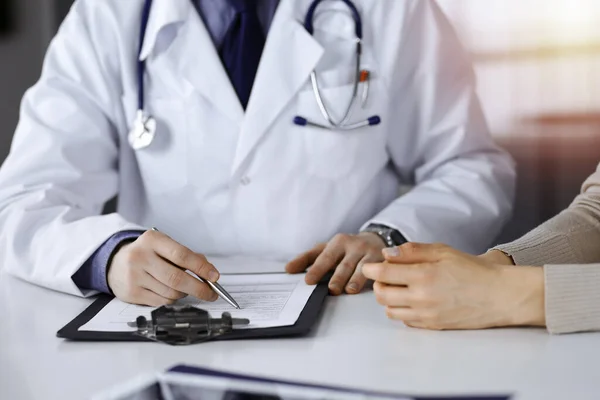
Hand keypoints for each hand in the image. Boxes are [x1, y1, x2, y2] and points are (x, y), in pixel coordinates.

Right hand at [107, 230, 220, 305]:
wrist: (115, 263)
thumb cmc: (148, 254)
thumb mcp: (165, 246)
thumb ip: (188, 256)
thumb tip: (209, 271)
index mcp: (152, 240)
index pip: (181, 255)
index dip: (201, 267)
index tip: (215, 276)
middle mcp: (140, 256)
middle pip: (177, 278)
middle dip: (199, 288)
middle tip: (211, 293)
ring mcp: (134, 276)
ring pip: (171, 292)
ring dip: (185, 293)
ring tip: (185, 288)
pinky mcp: (131, 293)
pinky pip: (162, 301)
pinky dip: (173, 299)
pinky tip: (170, 292)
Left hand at [286, 233, 385, 294]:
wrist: (375, 239)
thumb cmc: (346, 249)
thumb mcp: (327, 249)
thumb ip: (308, 258)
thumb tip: (288, 269)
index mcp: (337, 242)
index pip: (325, 257)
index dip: (317, 269)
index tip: (308, 280)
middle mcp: (354, 246)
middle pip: (344, 264)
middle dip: (337, 277)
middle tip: (331, 289)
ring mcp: (369, 252)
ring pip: (362, 267)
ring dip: (355, 279)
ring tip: (349, 290)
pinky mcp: (383, 260)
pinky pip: (379, 269)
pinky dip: (375, 277)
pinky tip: (373, 285)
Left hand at [362, 243, 545, 329]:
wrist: (499, 295)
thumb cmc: (474, 271)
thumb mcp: (443, 252)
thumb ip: (413, 251)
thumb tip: (388, 254)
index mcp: (423, 275)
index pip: (383, 274)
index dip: (371, 269)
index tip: (370, 266)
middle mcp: (421, 298)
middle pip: (382, 294)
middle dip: (378, 283)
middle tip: (386, 275)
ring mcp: (426, 315)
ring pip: (390, 310)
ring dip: (388, 298)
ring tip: (399, 287)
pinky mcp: (432, 326)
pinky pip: (405, 321)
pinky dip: (402, 310)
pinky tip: (412, 300)